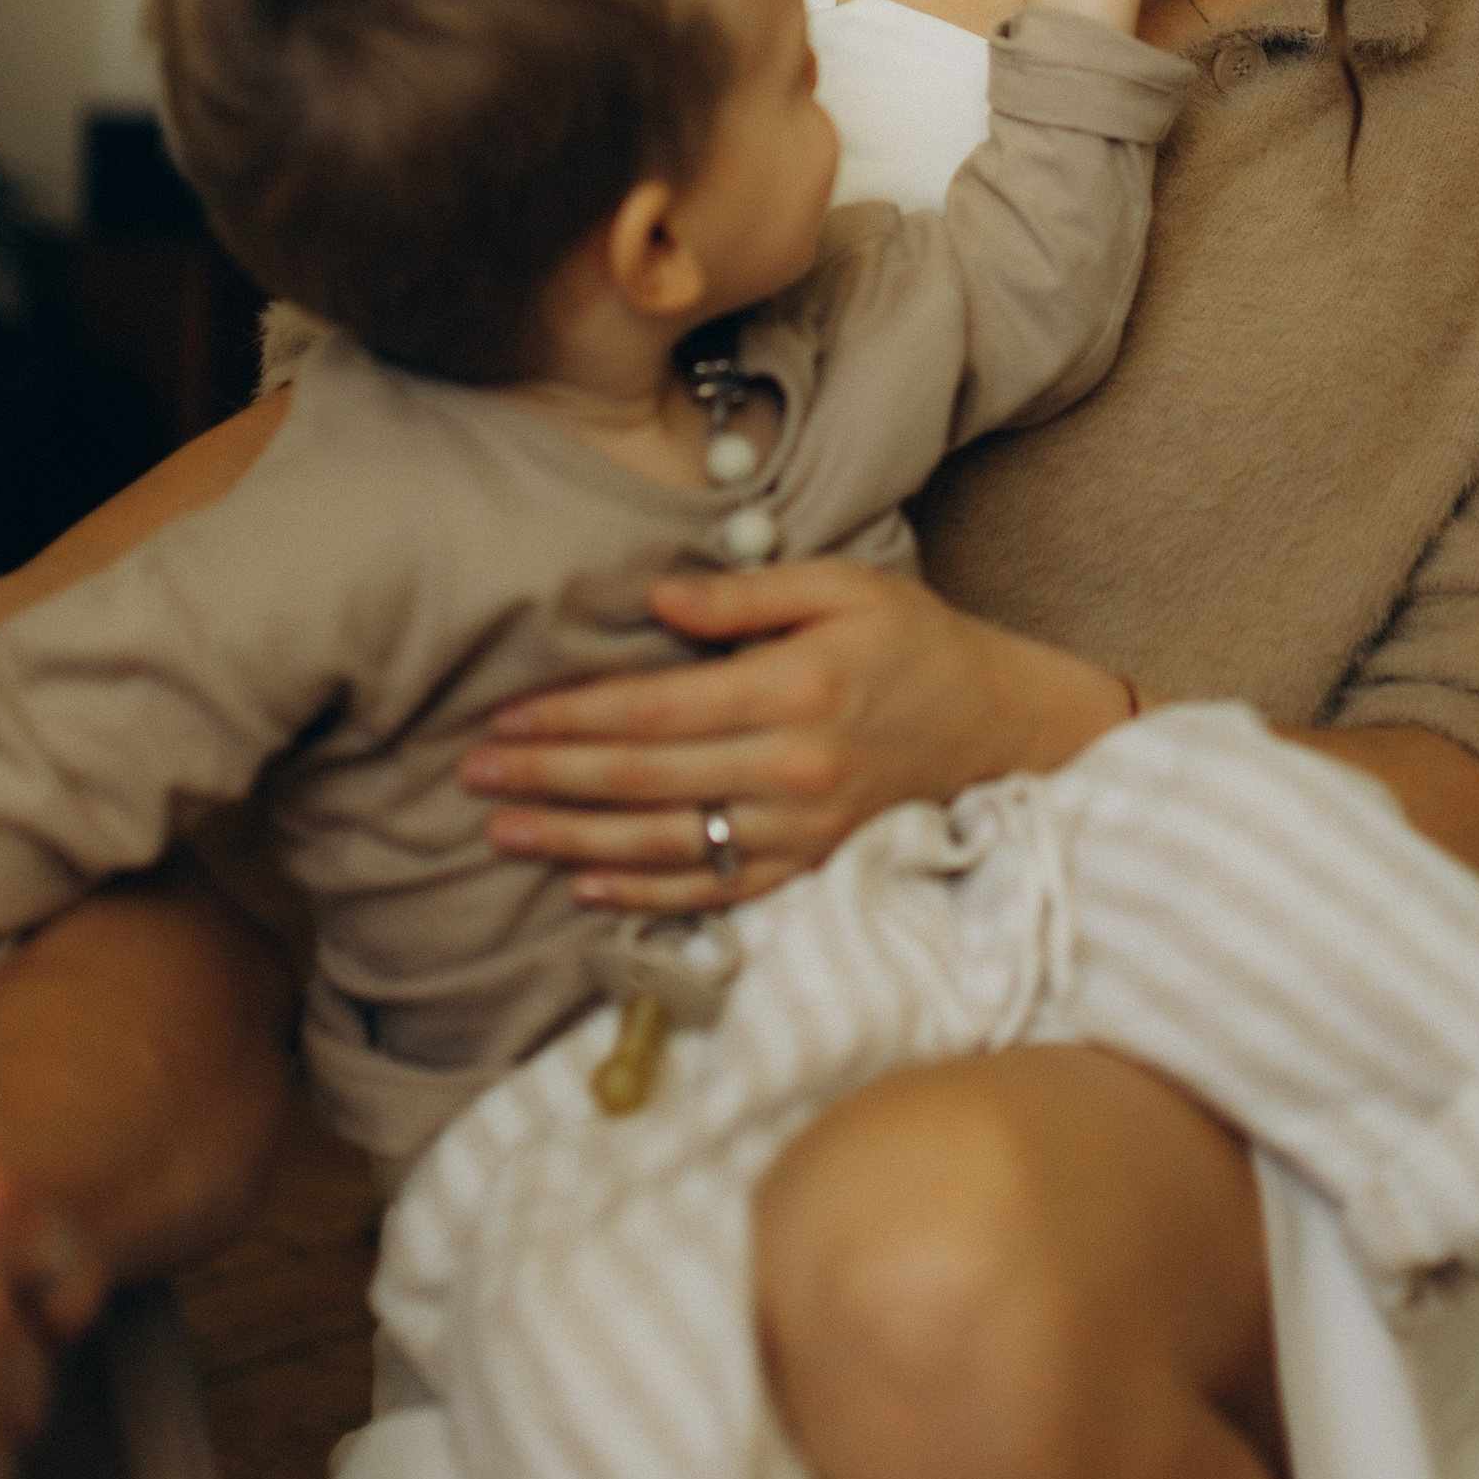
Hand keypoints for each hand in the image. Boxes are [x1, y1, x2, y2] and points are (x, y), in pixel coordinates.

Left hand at [460, 559, 1128, 909]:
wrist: (1005, 729)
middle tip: (472, 773)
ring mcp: (802, 830)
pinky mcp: (813, 868)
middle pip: (643, 780)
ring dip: (574, 839)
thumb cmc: (919, 644)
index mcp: (794, 690)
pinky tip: (585, 881)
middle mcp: (793, 769)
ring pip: (666, 843)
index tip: (507, 716)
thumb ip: (747, 598)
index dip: (572, 717)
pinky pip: (714, 889)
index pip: (653, 711)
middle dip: (548, 777)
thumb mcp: (845, 588)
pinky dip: (644, 890)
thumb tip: (656, 602)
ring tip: (504, 829)